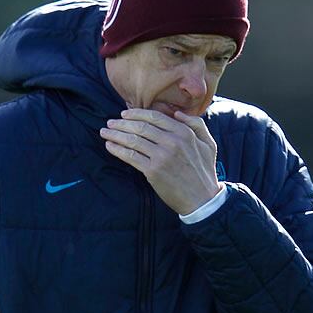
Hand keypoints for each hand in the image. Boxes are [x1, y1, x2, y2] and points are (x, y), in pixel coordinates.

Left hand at [100, 108, 222, 214]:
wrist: (202, 199)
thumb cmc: (204, 172)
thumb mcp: (208, 143)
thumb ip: (196, 124)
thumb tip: (177, 113)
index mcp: (184, 132)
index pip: (155, 117)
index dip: (136, 113)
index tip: (124, 114)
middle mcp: (172, 141)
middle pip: (140, 126)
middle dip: (121, 123)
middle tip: (109, 123)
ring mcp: (161, 156)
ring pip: (133, 140)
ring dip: (115, 134)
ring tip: (104, 132)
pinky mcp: (153, 171)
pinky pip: (130, 156)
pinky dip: (117, 149)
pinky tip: (109, 146)